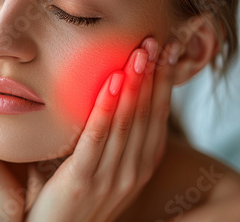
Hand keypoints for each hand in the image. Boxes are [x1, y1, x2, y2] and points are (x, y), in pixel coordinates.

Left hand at [25, 38, 180, 221]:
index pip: (157, 118)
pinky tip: (111, 82)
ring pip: (128, 123)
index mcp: (139, 166)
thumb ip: (107, 137)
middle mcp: (132, 172)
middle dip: (153, 76)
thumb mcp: (100, 166)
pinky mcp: (83, 180)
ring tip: (138, 53)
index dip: (163, 83)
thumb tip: (104, 94)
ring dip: (135, 85)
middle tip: (155, 42)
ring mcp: (111, 178)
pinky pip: (98, 138)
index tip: (166, 52)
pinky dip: (106, 108)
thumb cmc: (73, 195)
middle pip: (147, 115)